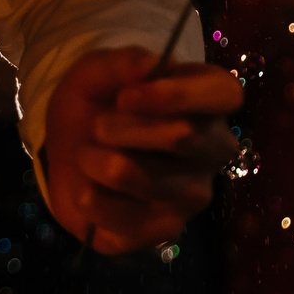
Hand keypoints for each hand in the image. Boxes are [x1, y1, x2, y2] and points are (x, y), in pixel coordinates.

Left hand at [41, 46, 242, 253]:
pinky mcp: (167, 229)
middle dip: (121, 127)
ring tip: (86, 154)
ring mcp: (195, 194)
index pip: (225, 95)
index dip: (176, 94)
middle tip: (97, 125)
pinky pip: (126, 220)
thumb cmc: (96, 105)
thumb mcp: (96, 73)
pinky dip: (90, 200)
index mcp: (209, 101)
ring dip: (95, 161)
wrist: (69, 153)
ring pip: (143, 178)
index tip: (126, 97)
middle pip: (183, 136)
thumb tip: (151, 65)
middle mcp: (214, 149)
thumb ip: (122, 63)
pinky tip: (88, 189)